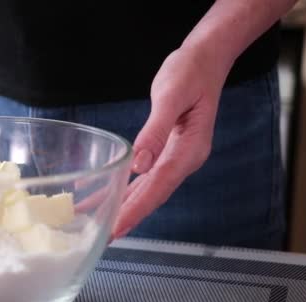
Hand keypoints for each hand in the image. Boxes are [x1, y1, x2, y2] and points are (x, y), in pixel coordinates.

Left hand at [112, 46, 226, 237]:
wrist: (205, 60)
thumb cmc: (190, 73)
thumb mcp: (171, 97)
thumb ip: (155, 132)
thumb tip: (139, 165)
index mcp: (189, 150)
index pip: (159, 186)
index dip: (137, 209)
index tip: (118, 227)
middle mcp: (184, 159)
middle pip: (153, 194)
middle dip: (128, 216)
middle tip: (105, 237)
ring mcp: (176, 156)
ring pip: (147, 188)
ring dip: (124, 205)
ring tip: (99, 223)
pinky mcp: (166, 150)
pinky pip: (143, 175)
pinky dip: (124, 186)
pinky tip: (105, 194)